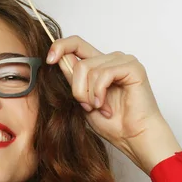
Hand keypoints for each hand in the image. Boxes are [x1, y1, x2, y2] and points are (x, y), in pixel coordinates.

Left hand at [46, 35, 165, 151]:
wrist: (133, 138)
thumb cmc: (113, 123)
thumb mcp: (82, 99)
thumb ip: (72, 78)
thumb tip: (58, 58)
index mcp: (99, 64)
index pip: (76, 44)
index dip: (60, 46)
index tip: (49, 60)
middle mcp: (111, 59)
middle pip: (79, 61)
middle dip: (77, 89)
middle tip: (87, 106)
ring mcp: (123, 61)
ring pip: (88, 68)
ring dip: (89, 94)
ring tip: (99, 108)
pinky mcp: (133, 67)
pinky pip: (104, 73)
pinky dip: (99, 93)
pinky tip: (105, 106)